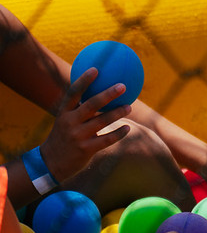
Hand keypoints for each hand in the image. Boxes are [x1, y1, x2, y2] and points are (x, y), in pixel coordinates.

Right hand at [39, 68, 131, 182]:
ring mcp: (77, 136)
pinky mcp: (85, 150)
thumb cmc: (64, 136)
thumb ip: (79, 108)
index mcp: (64, 113)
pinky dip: (118, 133)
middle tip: (122, 86)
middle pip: (91, 105)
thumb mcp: (65, 121)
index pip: (73, 93)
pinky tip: (128, 128)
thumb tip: (98, 91)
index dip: (83, 80)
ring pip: (101, 122)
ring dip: (117, 113)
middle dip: (107, 94)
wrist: (51, 163)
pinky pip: (106, 140)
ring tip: (129, 107)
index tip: (96, 69)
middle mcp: (69, 122)